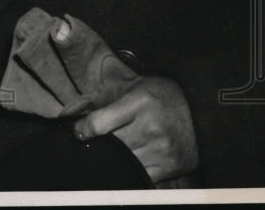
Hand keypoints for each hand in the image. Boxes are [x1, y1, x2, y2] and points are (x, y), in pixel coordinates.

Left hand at [72, 75, 199, 184]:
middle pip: (110, 146)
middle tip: (94, 144)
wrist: (200, 109)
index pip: (98, 123)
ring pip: (123, 164)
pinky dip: (129, 172)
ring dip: (113, 160)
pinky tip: (127, 162)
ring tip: (112, 152)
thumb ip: (93, 99)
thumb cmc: (157, 96)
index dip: (82, 130)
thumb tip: (64, 115)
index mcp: (138, 102)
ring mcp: (161, 150)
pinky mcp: (169, 168)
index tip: (78, 131)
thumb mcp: (126, 87)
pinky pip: (139, 177)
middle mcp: (150, 127)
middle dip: (98, 146)